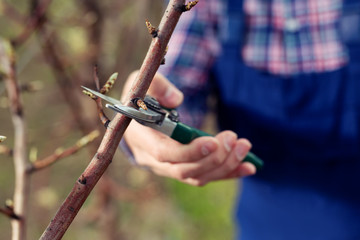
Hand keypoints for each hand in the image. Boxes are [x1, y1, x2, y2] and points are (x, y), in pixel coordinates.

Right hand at [122, 71, 255, 185]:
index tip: (214, 141)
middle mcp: (153, 159)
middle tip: (233, 138)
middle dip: (213, 158)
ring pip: (197, 176)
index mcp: (141, 138)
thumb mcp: (143, 83)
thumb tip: (176, 99)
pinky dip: (227, 172)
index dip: (189, 152)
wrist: (138, 116)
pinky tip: (248, 166)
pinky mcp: (183, 168)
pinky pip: (205, 176)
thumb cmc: (141, 98)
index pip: (164, 153)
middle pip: (184, 170)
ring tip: (245, 147)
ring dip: (224, 165)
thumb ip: (157, 86)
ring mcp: (168, 167)